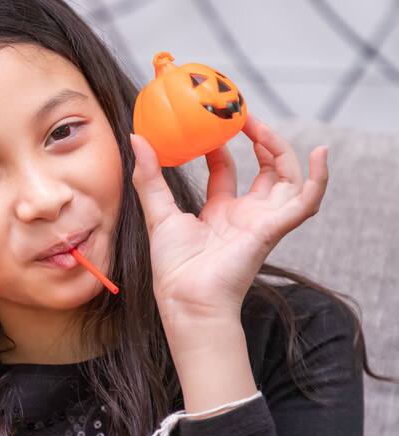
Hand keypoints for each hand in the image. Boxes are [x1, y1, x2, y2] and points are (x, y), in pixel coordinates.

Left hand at [130, 114, 328, 330]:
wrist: (186, 298)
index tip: (214, 124)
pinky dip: (319, 178)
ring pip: (288, 179)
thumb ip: (149, 177)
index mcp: (219, 213)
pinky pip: (307, 201)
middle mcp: (245, 215)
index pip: (228, 172)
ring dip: (282, 150)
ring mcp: (263, 221)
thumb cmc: (174, 267)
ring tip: (261, 127)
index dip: (224, 147)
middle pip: (265, 171)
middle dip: (260, 141)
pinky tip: (320, 154)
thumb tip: (137, 138)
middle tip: (241, 115)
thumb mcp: (158, 213)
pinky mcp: (274, 228)